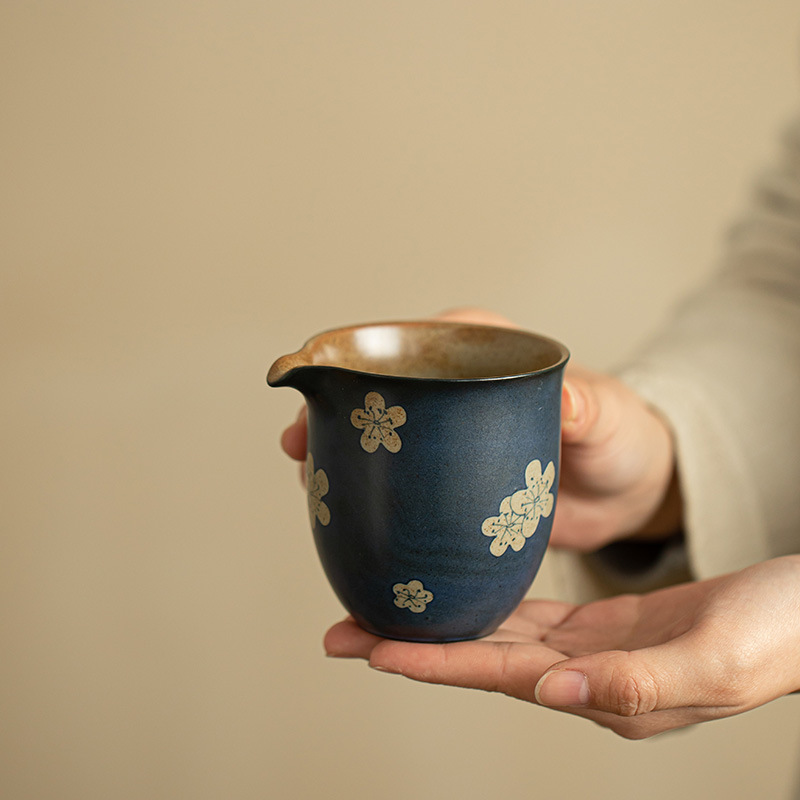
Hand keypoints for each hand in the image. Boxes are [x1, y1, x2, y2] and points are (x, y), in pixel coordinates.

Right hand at [280, 307, 679, 549]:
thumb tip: (563, 404)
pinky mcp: (444, 483)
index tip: (325, 388)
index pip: (410, 341)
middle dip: (329, 414)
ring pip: (375, 440)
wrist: (623, 491)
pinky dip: (368, 500)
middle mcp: (453, 390)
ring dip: (335, 459)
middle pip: (376, 392)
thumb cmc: (619, 437)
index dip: (360, 361)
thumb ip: (588, 409)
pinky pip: (397, 487)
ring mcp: (444, 440)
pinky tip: (343, 522)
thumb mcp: (609, 418)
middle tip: (297, 447)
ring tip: (307, 485)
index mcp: (482, 353)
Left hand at [324, 556, 799, 737]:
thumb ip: (635, 682)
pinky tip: (462, 589)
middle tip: (342, 630)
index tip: (370, 648)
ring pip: (499, 636)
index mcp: (606, 692)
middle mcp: (585, 678)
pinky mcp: (605, 625)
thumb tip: (550, 692)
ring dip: (442, 624)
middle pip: (481, 659)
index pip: (498, 675)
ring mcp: (592, 652)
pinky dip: (492, 602)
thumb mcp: (716, 660)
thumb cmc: (777, 635)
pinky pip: (532, 614)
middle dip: (413, 645)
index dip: (433, 663)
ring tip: (385, 608)